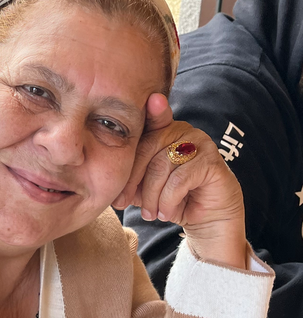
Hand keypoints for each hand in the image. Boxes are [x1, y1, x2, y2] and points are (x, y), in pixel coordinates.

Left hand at [112, 94, 247, 268]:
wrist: (204, 218)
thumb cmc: (169, 198)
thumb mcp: (142, 185)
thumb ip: (128, 175)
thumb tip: (105, 179)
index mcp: (163, 130)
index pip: (150, 120)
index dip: (151, 110)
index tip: (152, 99)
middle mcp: (182, 130)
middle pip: (147, 147)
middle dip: (131, 179)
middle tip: (122, 202)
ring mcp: (200, 143)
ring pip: (161, 165)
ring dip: (151, 196)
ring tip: (150, 213)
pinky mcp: (212, 162)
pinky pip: (179, 180)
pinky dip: (168, 200)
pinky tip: (166, 212)